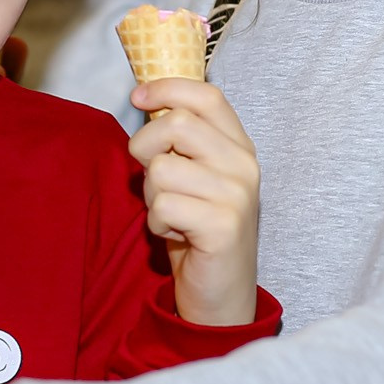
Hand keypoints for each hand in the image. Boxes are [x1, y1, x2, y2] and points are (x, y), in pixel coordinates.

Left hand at [128, 78, 260, 325]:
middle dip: (145, 148)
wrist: (221, 294)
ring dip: (151, 195)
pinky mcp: (223, 226)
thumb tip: (146, 98)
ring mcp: (237, 195)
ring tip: (171, 214)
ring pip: (162, 168)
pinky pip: (163, 205)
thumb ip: (180, 141)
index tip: (137, 97)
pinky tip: (176, 235)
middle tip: (153, 179)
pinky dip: (157, 222)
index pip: (207, 96)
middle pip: (177, 124)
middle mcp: (245, 165)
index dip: (167, 88)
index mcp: (240, 147)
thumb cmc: (198, 231)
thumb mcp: (194, 176)